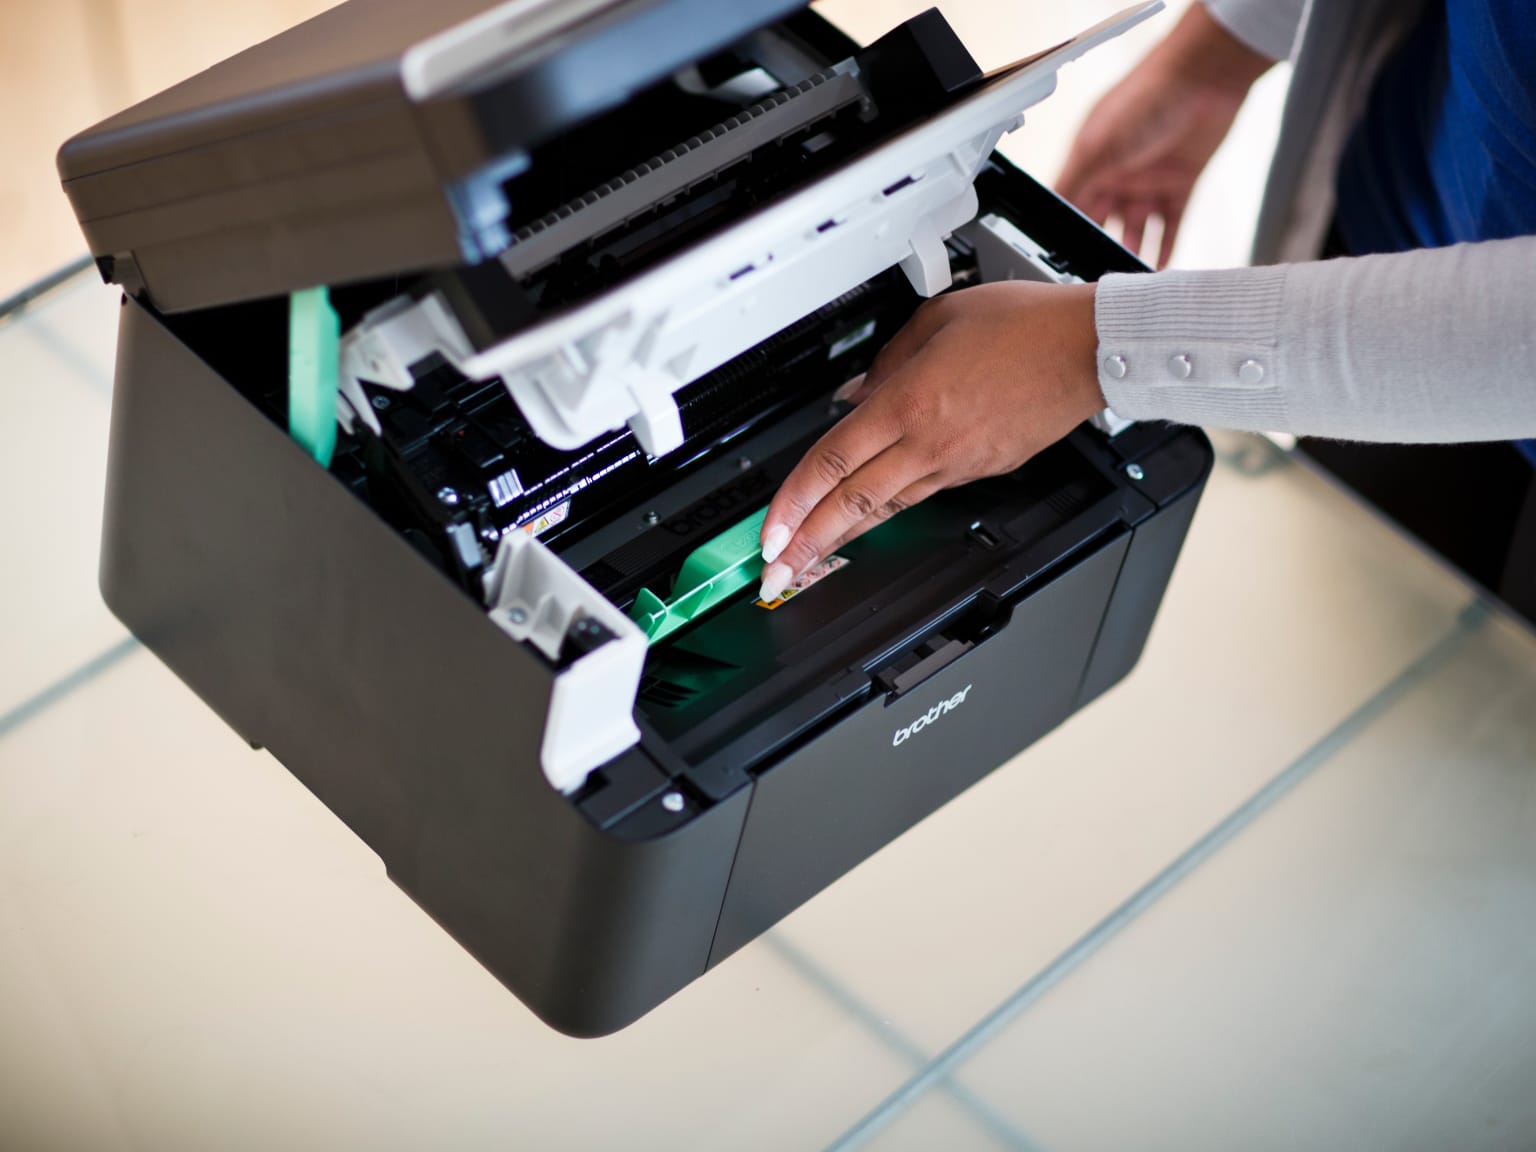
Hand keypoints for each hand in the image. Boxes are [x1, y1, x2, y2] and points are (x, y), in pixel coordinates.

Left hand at [758, 280, 1103, 600]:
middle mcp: (928, 443)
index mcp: (908, 403)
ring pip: (885, 507)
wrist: (1087, 350)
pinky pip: (922, 492)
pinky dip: (888, 507)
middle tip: (776, 572)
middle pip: (851, 503)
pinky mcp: (982, 469)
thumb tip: (856, 392)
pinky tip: (869, 514)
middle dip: (807, 545)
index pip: (831, 463)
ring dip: (843, 535)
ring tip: (811, 557)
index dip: (792, 503)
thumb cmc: (1023, 325)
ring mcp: (956, 463)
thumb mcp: (936, 320)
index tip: (769, 531)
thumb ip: (886, 360)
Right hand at [1056, 4, 1271, 267]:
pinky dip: (1166, 249)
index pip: (1071, 206)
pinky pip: (1172, 227)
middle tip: (1093, 280)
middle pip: (1103, 224)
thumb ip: (1073, 183)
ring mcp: (1150, 181)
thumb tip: (1047, 215)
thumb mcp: (1097, 146)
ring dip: (1132, 255)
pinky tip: (1159, 271)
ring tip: (1125, 285)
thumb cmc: (1147, 98)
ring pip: (1137, 231)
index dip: (1065, 233)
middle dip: (1097, 250)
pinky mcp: (1182, 184)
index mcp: (1092, 163)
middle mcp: (1118, 174)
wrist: (1205, 77)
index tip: (1061, 262)